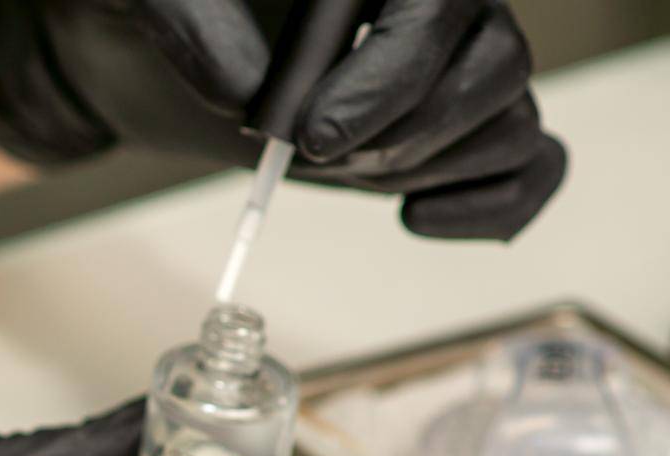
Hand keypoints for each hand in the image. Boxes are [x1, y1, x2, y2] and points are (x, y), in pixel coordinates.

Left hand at [0, 0, 565, 239]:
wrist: (138, 54)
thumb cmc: (141, 10)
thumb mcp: (144, 4)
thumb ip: (192, 29)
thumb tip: (247, 95)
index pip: (439, 0)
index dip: (391, 74)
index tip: (309, 137)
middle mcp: (431, 1)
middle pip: (495, 60)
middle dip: (406, 130)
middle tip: (311, 155)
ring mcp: (449, 63)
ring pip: (513, 115)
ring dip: (432, 166)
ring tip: (341, 172)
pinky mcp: (447, 129)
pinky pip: (531, 164)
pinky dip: (494, 205)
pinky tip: (415, 218)